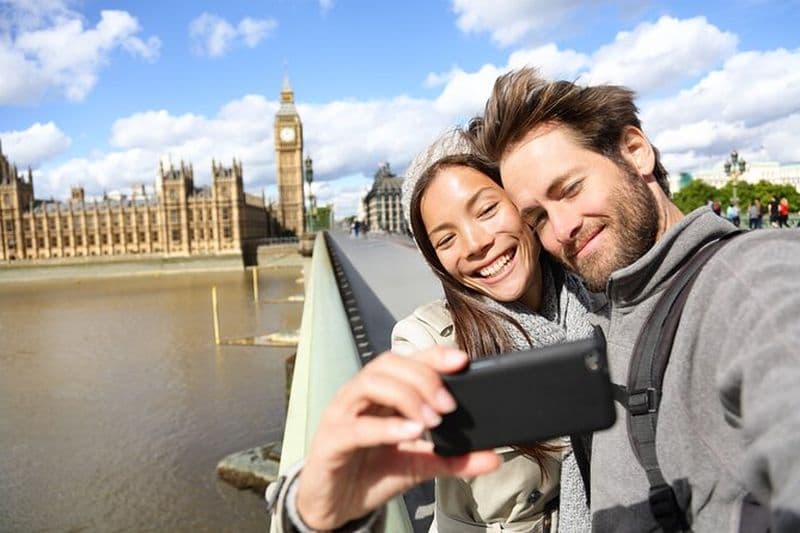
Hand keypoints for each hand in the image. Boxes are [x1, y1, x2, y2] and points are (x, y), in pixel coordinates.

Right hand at [295, 346, 500, 529]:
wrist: (334, 507)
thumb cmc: (370, 475)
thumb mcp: (418, 465)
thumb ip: (453, 459)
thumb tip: (492, 457)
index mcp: (380, 394)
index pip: (407, 361)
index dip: (433, 355)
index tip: (462, 361)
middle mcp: (359, 397)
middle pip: (388, 364)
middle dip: (423, 377)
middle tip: (449, 405)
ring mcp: (341, 415)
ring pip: (370, 383)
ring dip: (406, 396)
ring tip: (432, 419)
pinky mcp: (330, 441)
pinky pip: (356, 426)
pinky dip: (387, 427)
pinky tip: (411, 432)